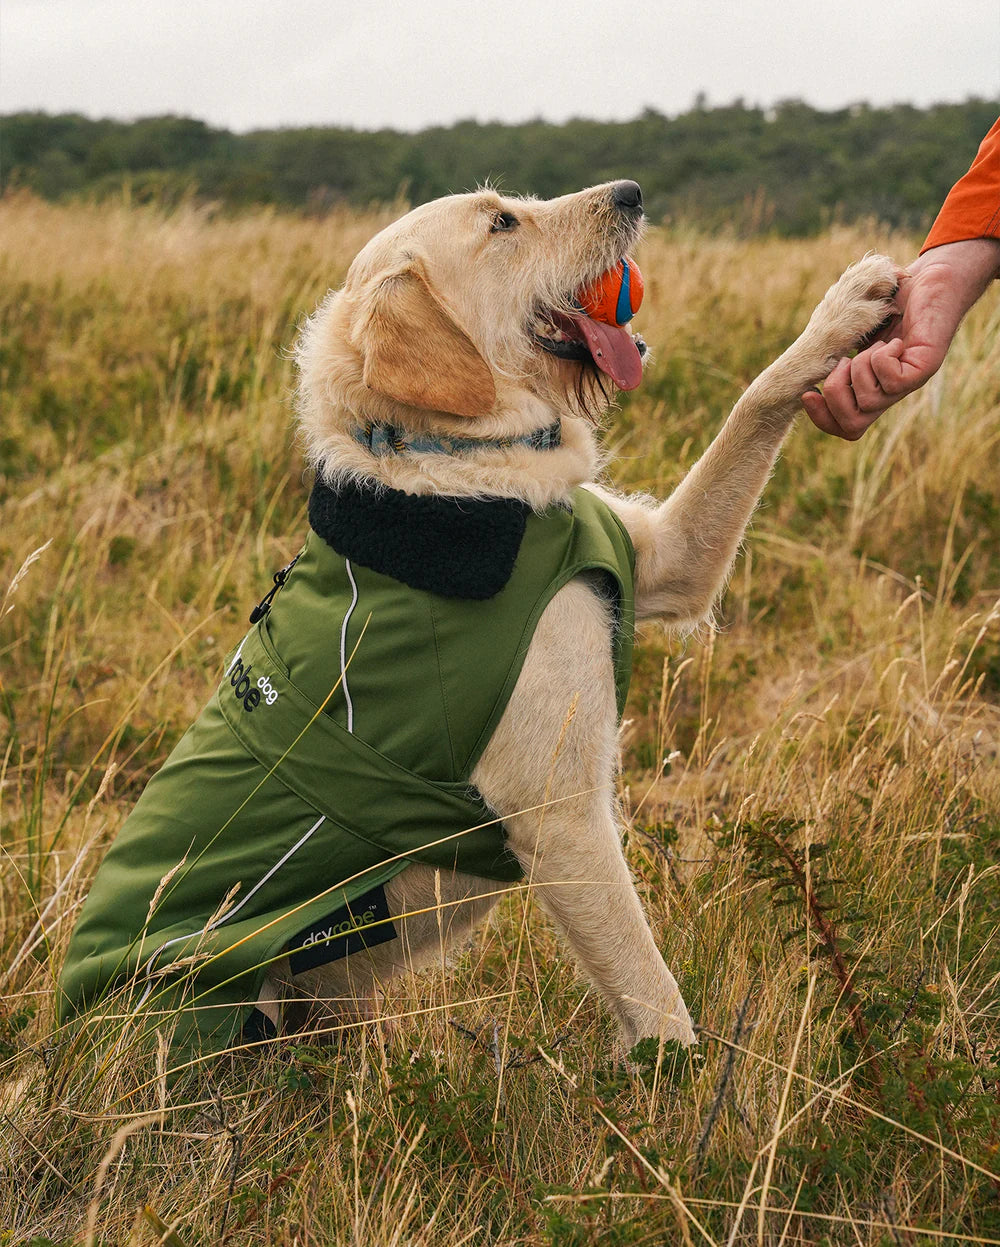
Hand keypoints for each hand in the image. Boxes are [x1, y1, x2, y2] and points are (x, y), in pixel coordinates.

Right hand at [802, 238, 999, 439]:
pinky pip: (891, 380)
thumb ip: (834, 357)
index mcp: (872, 389)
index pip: (847, 427)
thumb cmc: (890, 301)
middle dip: (835, 395)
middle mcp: (889, 393)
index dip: (822, 419)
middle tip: (843, 362)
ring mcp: (907, 384)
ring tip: (874, 344)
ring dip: (860, 368)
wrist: (931, 279)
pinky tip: (894, 340)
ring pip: (868, 402)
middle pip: (853, 426)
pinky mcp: (924, 369)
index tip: (808, 393)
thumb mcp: (853, 335)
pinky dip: (881, 357)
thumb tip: (803, 378)